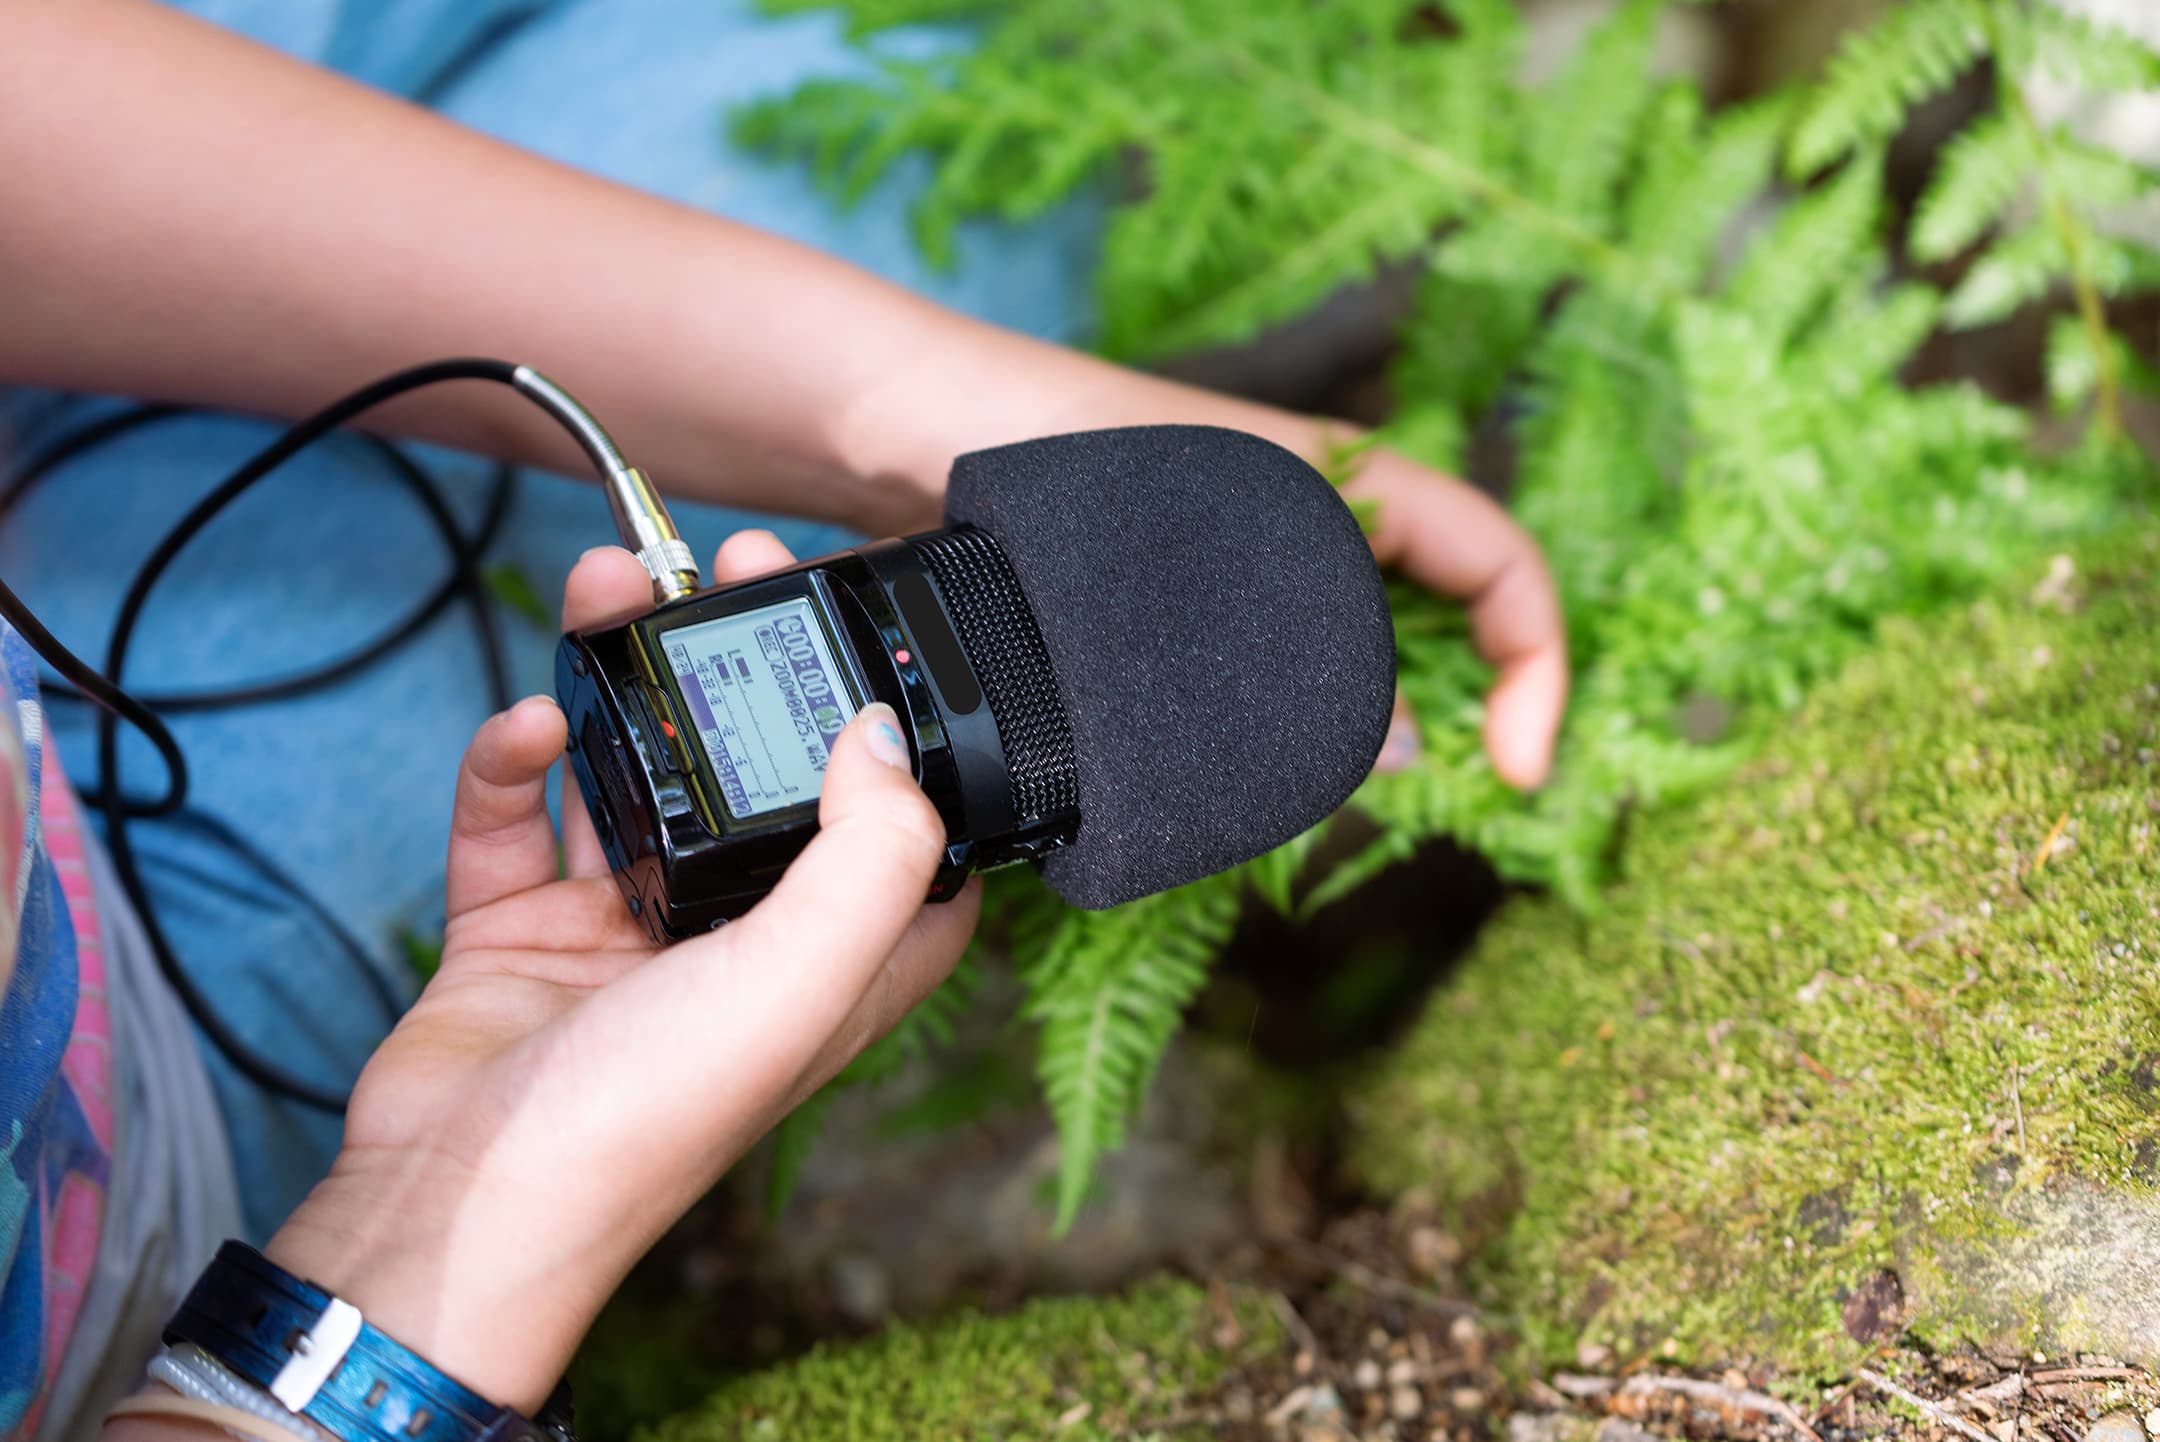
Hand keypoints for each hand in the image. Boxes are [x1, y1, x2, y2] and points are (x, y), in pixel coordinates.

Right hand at [265, 531, 978, 1412]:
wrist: (453, 1205)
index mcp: (828, 964)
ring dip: (622, 680)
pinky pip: (518, 818)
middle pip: (762, 776)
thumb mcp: (798, 981)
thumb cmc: (642, 1120)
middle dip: (750, 670)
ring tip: (610, 584)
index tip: (879, 644)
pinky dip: (513, 764)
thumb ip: (869, 854)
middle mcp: (736, 941)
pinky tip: (525, 723)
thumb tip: (883, 732)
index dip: (904, 745)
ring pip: (635, 771)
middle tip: (735, 568)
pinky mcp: (523, 931)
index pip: (903, 841)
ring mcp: (625, 932)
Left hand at [833, 327, 1566, 789]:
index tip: (1517, 767)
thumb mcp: (1215, 561)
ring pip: (1360, 650)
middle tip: (1434, 801)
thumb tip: (1407, 751)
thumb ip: (1317, 657)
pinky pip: (1278, 663)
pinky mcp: (1187, 602)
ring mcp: (1251, 558)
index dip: (1535, 664)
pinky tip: (1248, 776)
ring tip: (1336, 800)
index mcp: (1351, 477)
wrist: (919, 432)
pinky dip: (1291, 723)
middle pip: (1445, 614)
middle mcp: (1315, 516)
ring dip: (1373, 726)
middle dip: (1463, 706)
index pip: (1502, 562)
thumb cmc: (1061, 452)